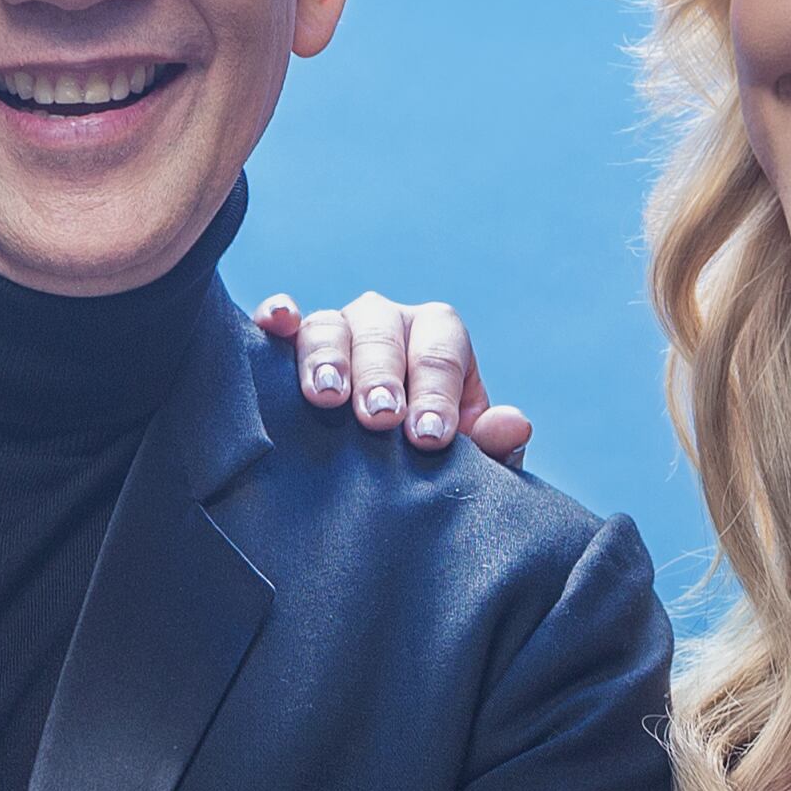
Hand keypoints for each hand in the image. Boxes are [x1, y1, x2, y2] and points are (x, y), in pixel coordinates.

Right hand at [253, 290, 531, 464]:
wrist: (377, 473)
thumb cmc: (425, 455)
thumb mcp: (466, 458)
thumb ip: (492, 445)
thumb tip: (514, 425)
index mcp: (436, 337)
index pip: (440, 351)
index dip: (436, 392)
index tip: (429, 437)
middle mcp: (385, 323)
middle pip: (382, 331)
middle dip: (382, 375)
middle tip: (380, 419)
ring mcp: (335, 330)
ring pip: (327, 326)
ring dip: (326, 359)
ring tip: (326, 398)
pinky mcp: (289, 346)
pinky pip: (279, 321)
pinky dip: (276, 317)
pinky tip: (276, 325)